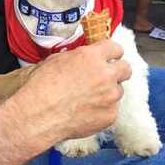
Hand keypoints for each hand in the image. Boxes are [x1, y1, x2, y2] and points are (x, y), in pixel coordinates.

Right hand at [12, 41, 131, 149]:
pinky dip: (102, 110)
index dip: (111, 53)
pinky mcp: (110, 116)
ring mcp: (110, 96)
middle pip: (126, 68)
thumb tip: (81, 59)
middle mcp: (105, 74)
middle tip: (106, 76)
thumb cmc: (41, 86)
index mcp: (92, 56)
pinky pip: (112, 110)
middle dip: (118, 71)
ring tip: (89, 98)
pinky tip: (85, 112)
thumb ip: (76, 57)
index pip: (115, 48)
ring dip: (108, 92)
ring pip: (118, 91)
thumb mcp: (55, 60)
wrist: (38, 114)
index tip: (109, 57)